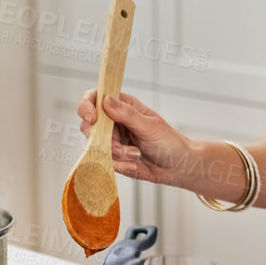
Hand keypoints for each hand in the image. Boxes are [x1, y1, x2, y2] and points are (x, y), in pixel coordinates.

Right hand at [77, 90, 199, 189]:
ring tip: (136, 155)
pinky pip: (105, 162)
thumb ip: (127, 114)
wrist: (178, 167)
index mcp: (123, 106)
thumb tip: (106, 100)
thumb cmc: (169, 142)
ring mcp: (112, 140)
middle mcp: (114, 121)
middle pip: (89, 126)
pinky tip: (136, 164)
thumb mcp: (150, 126)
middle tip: (124, 148)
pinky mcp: (113, 157)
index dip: (87, 106)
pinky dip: (121, 165)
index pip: (94, 98)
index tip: (92, 119)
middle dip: (106, 140)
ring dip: (116, 155)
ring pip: (96, 147)